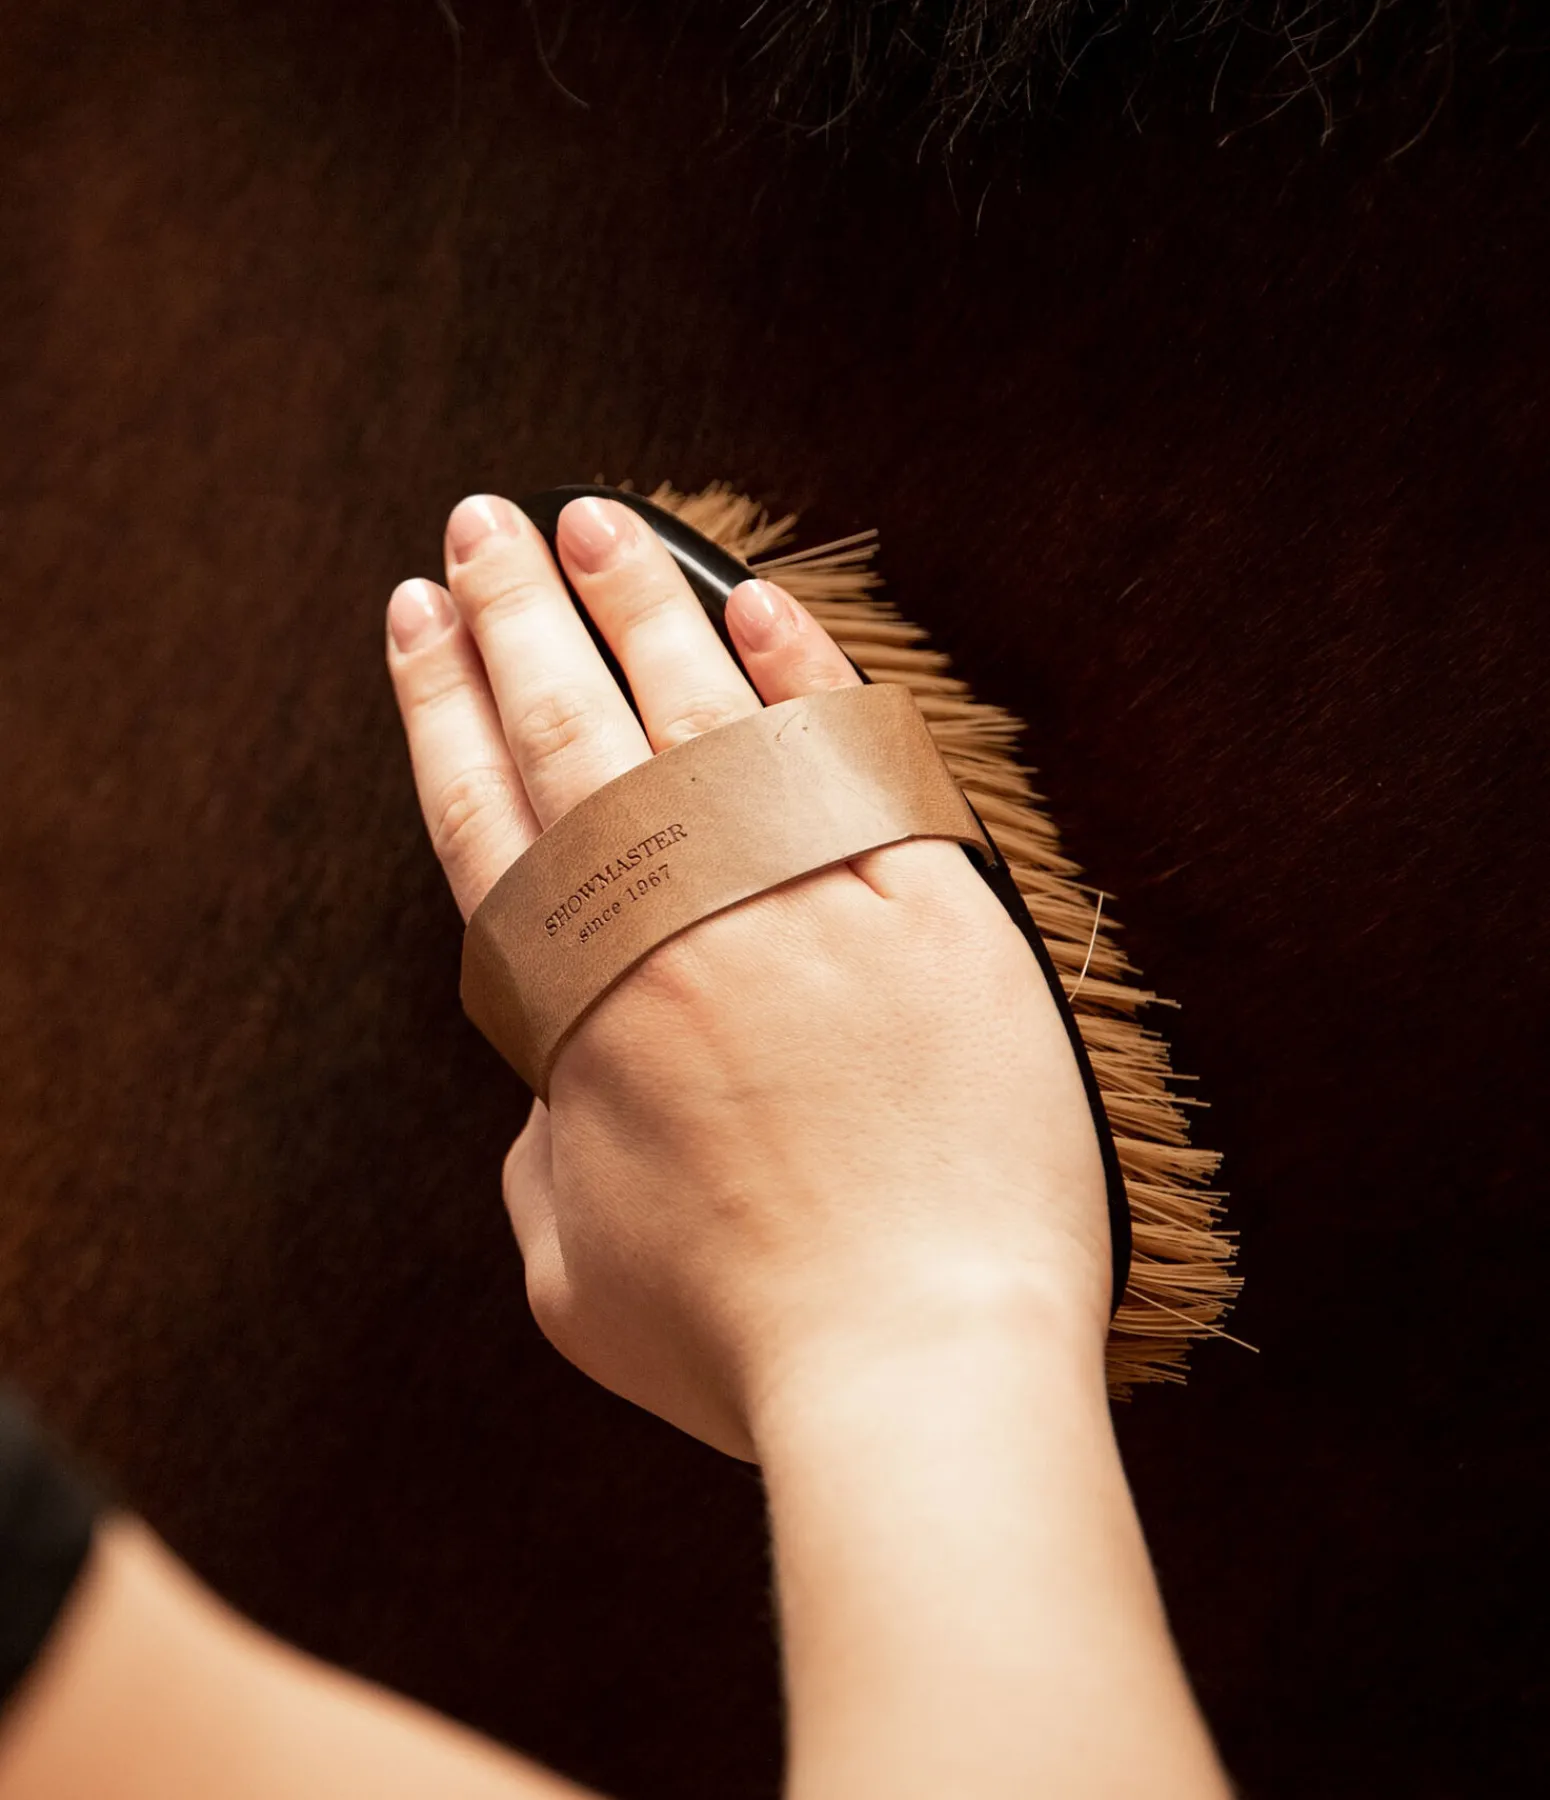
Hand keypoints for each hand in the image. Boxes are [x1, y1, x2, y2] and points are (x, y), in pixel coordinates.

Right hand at [386, 494, 1111, 1458]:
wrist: (921, 1364)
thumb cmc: (745, 1343)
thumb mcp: (572, 1274)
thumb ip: (547, 1154)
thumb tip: (560, 1092)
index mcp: (578, 1008)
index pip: (488, 814)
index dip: (442, 706)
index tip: (417, 620)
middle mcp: (676, 926)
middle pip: (573, 732)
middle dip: (515, 614)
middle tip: (480, 523)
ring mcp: (806, 900)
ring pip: (699, 712)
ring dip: (633, 606)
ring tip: (587, 523)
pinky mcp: (930, 904)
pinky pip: (849, 754)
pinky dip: (798, 668)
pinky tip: (756, 604)